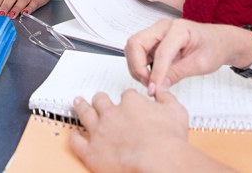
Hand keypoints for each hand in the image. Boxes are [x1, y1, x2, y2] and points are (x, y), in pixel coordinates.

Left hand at [70, 90, 219, 172]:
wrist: (159, 161)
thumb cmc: (168, 140)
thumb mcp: (176, 111)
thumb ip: (167, 97)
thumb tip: (162, 89)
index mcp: (131, 103)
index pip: (126, 95)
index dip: (128, 100)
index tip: (128, 104)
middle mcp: (112, 113)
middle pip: (101, 100)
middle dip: (100, 99)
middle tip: (98, 98)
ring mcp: (100, 132)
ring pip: (86, 114)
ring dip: (81, 107)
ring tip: (78, 103)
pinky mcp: (93, 151)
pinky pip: (77, 142)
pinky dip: (75, 137)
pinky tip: (75, 134)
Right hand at [125, 20, 251, 95]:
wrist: (219, 41)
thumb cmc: (214, 47)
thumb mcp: (200, 64)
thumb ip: (178, 74)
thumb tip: (158, 86)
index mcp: (179, 29)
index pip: (160, 53)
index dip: (155, 74)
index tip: (154, 89)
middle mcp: (163, 27)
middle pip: (136, 43)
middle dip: (137, 66)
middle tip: (149, 84)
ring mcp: (157, 33)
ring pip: (133, 47)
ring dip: (136, 67)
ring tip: (151, 82)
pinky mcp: (154, 41)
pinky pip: (138, 52)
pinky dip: (139, 66)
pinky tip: (151, 76)